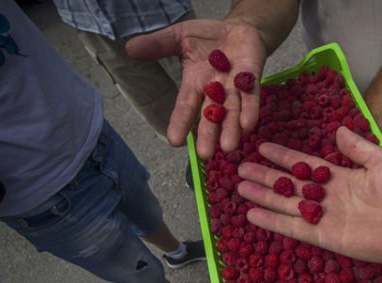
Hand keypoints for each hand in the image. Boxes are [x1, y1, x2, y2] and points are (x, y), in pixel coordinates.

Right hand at [126, 19, 266, 157]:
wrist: (238, 28)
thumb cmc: (208, 37)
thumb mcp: (180, 36)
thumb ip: (158, 44)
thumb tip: (129, 47)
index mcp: (195, 84)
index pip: (185, 106)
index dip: (180, 123)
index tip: (174, 141)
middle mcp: (214, 92)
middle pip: (211, 117)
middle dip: (208, 135)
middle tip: (206, 156)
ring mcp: (235, 88)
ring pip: (232, 112)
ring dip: (230, 130)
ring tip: (229, 147)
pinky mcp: (252, 80)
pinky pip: (251, 97)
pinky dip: (250, 110)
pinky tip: (248, 124)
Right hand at [237, 127, 381, 266]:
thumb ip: (358, 148)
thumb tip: (338, 130)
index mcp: (340, 177)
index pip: (304, 165)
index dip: (283, 156)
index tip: (262, 147)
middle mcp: (327, 196)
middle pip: (289, 185)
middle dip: (266, 177)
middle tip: (240, 169)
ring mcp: (324, 217)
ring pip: (286, 205)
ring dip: (264, 197)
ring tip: (240, 188)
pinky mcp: (325, 236)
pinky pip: (294, 228)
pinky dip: (273, 222)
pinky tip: (253, 214)